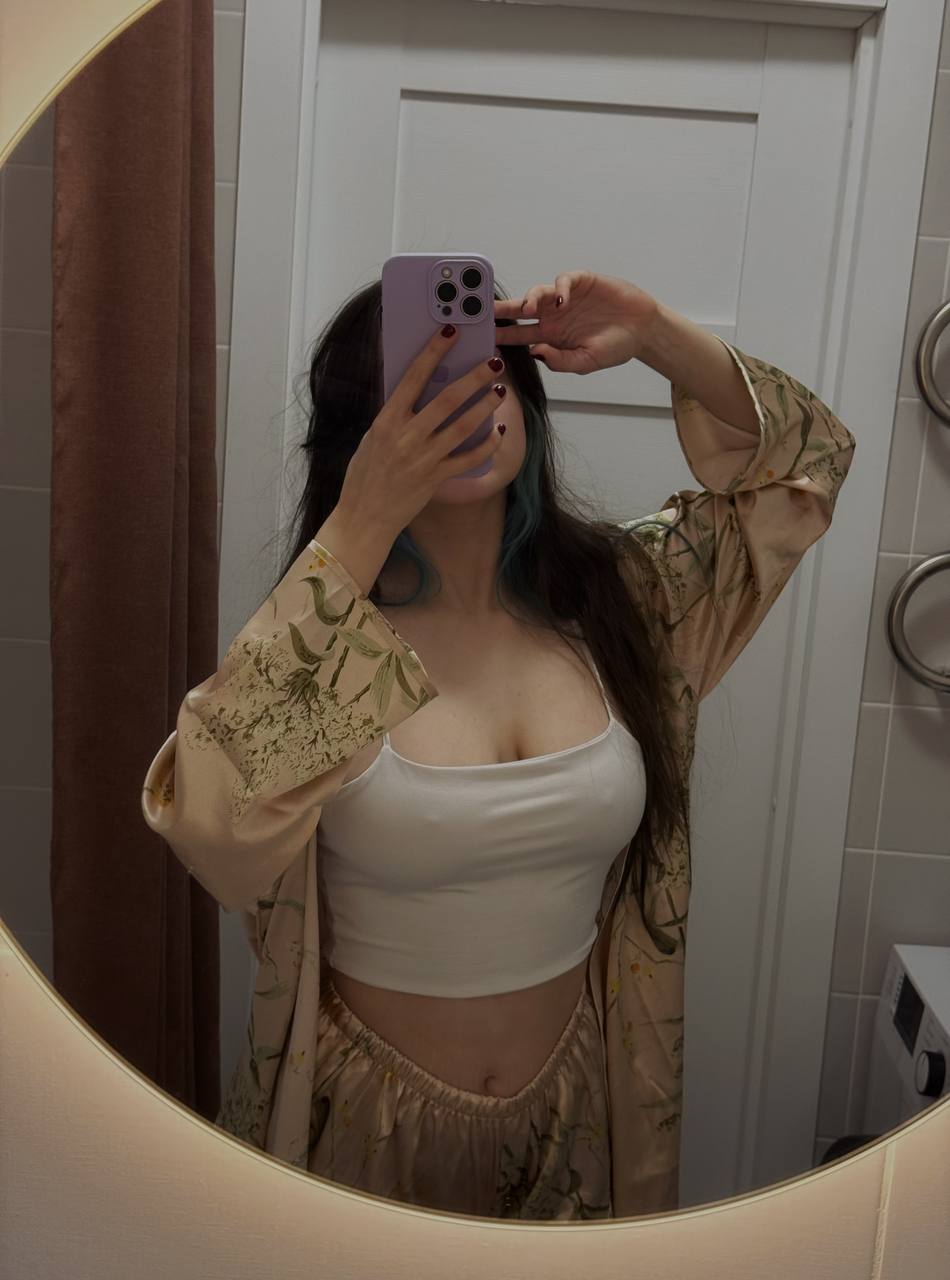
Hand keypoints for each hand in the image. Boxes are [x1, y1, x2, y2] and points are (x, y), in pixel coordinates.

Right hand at [336, 324, 506, 536]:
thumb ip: (395, 416)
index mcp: (386, 420)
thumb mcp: (373, 437)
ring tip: (501, 390)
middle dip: (474, 376)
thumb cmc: (365, 474)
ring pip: (463, 426)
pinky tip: (499, 431)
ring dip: (485, 405)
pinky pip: (468, 458)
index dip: (433, 351)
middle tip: (493, 360)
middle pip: (447, 399)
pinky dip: (486, 444)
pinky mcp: (436, 478)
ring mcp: (423, 458)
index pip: (413, 377)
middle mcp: (406, 436)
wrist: (364, 517)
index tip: (451, 331)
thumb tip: (421, 391)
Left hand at [494, 270, 658, 373]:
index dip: (501, 334)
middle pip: (520, 310)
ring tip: (530, 306)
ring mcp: (565, 298)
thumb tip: (534, 352)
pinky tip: (562, 298)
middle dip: (502, 309)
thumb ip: (560, 361)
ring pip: (537, 293)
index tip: (484, 335)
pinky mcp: (581, 282)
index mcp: (550, 337)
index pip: (518, 334)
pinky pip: (563, 281)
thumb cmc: (614, 347)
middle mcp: (553, 316)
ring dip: (530, 297)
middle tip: (485, 309)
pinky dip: (559, 288)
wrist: (643, 329)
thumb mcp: (586, 362)